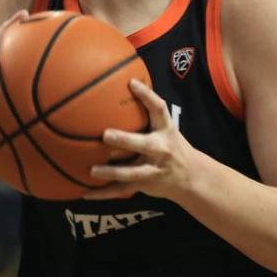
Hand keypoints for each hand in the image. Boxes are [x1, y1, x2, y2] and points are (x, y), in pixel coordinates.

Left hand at [85, 79, 198, 200]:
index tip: (131, 83)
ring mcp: (152, 170)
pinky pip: (121, 190)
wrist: (191, 178)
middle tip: (106, 135)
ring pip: (131, 173)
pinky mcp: (143, 186)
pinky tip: (84, 193)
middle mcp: (161, 150)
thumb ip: (148, 114)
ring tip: (92, 170)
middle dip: (125, 140)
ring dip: (111, 172)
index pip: (159, 109)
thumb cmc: (172, 146)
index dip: (147, 95)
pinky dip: (103, 193)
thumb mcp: (166, 129)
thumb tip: (123, 86)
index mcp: (166, 131)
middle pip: (144, 145)